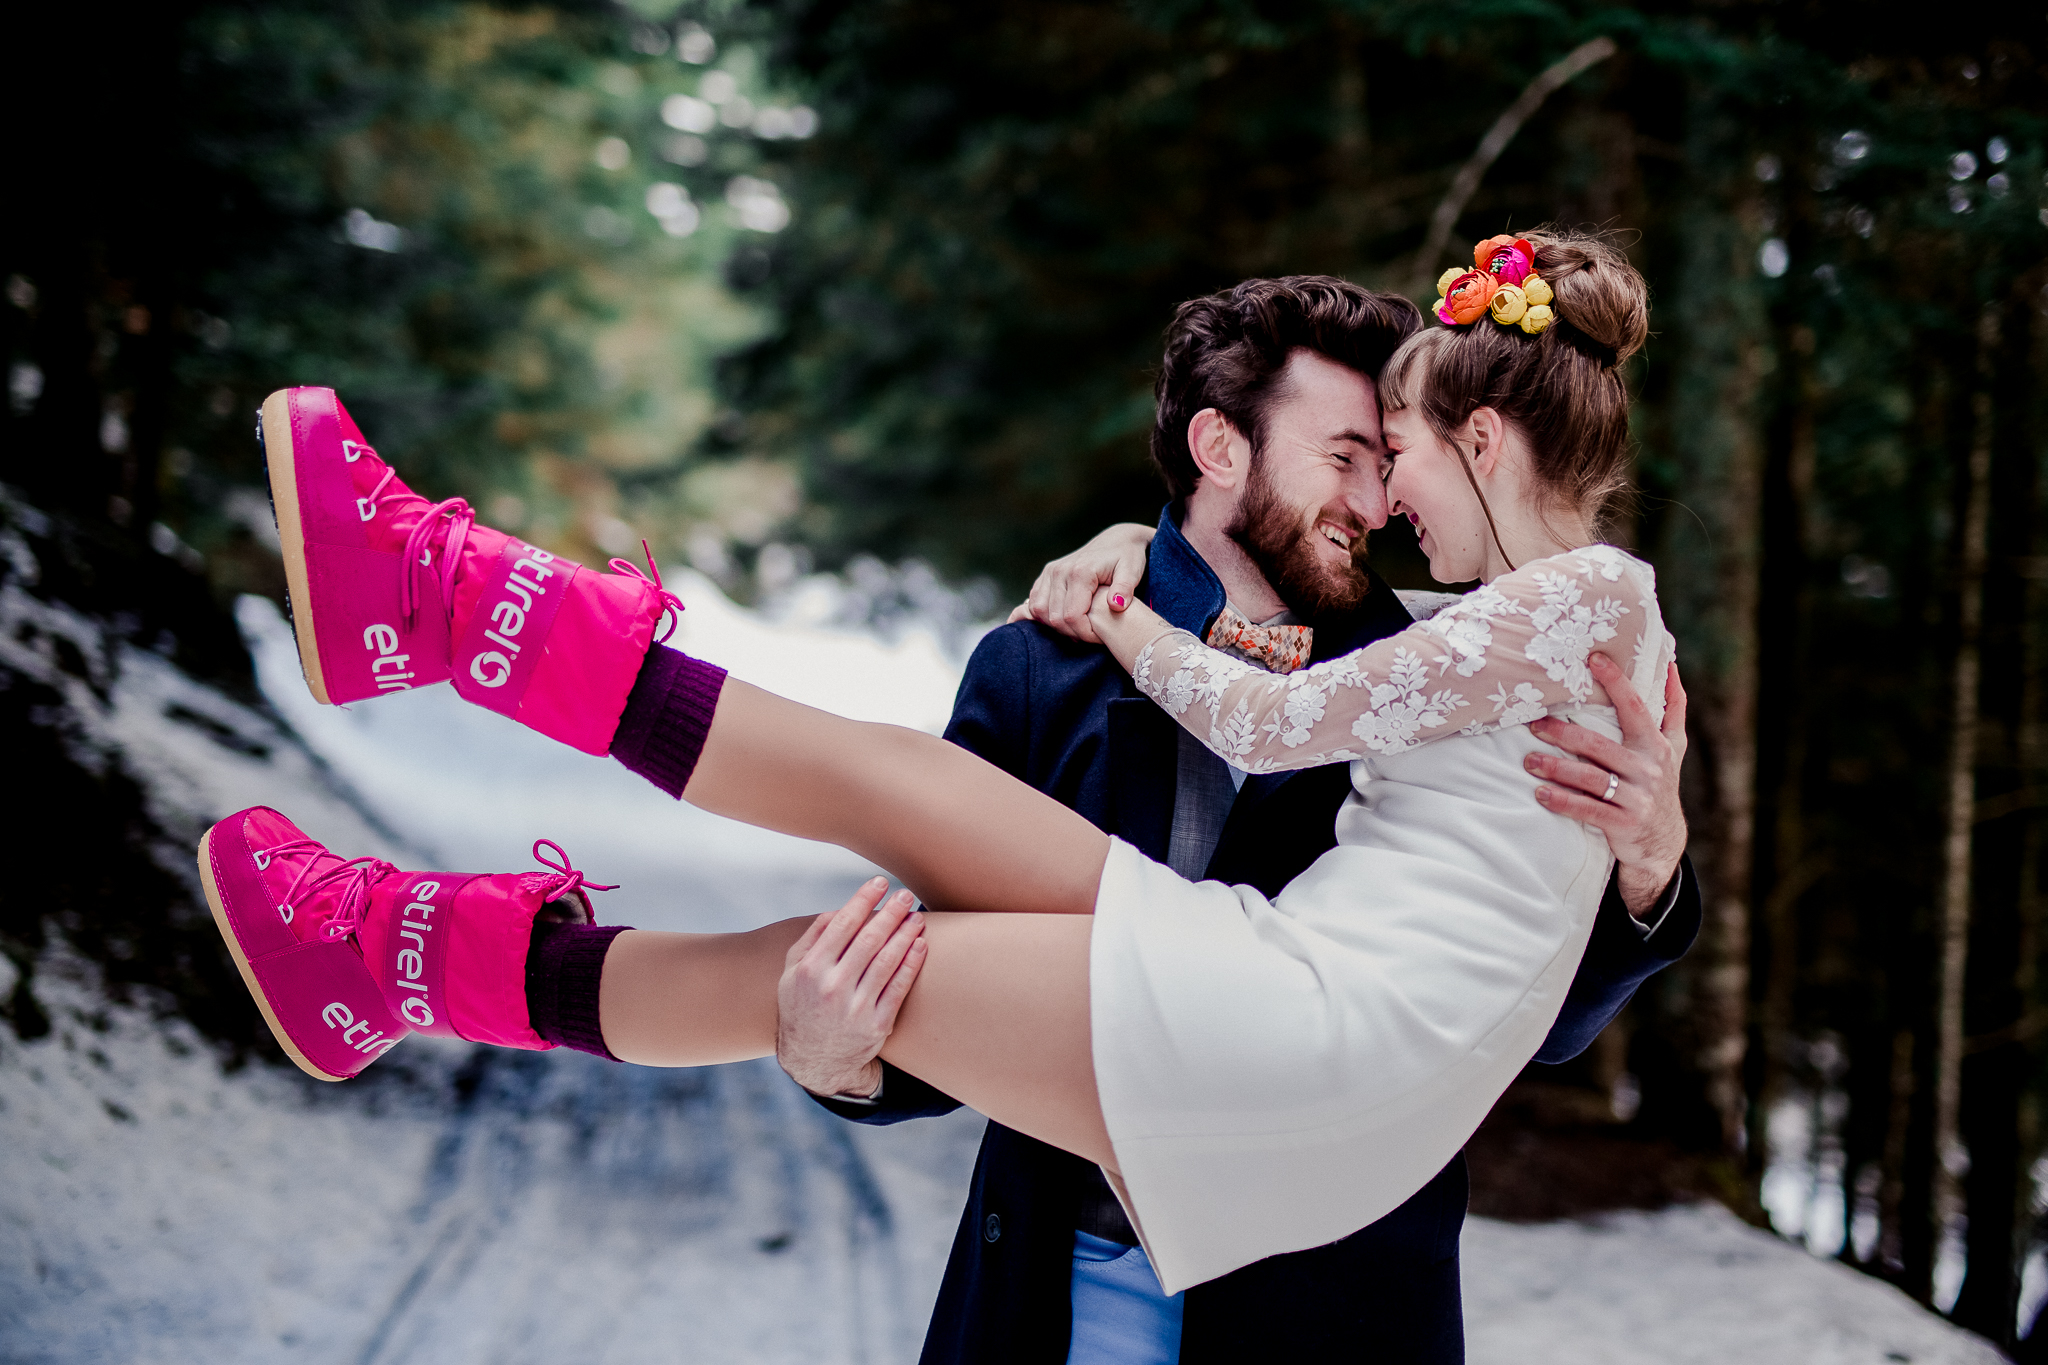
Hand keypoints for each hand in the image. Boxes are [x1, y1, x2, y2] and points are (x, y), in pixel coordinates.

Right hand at [777, 878, 928, 1098]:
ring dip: (905, 935)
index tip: (880, 883)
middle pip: (869, 940)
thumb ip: (811, 940)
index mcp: (810, 970)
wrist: (814, 1061)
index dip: (863, 900)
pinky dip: (911, 964)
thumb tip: (838, 909)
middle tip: (905, 895)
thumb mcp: (792, 974)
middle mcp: (831, 987)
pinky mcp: (875, 1025)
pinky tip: (920, 945)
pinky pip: (898, 988)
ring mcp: (854, 1008)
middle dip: (890, 913)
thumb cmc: (803, 1007)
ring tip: (917, 917)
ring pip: (887, 962)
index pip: (841, 925)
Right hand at [1007, 522, 1153, 643]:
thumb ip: (1125, 588)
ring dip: (1057, 627)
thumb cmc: (1128, 557)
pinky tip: (1062, 622)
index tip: (1101, 638)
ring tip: (1079, 628)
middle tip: (1092, 635)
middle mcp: (1059, 571)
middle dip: (1073, 633)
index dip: (1085, 634)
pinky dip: (1044, 617)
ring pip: (1039, 612)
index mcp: (1080, 572)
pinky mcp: (1045, 576)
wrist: (1117, 541)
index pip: (1072, 617)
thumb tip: (1116, 605)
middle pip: (1054, 618)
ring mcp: (1049, 573)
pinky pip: (1034, 603)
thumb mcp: (1132, 571)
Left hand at [1526, 656, 1689, 918]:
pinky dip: (1563, 801)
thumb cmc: (1658, 782)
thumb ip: (1673, 708)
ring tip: (1528, 761)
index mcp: (1656, 744)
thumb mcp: (1672, 747)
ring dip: (1556, 769)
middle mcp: (1649, 768)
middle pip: (1600, 746)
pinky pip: (1588, 810)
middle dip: (1564, 734)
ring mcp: (1638, 798)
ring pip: (1591, 779)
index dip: (1617, 682)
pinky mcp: (1624, 824)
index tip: (1593, 658)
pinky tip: (1540, 794)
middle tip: (1533, 724)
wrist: (1662, 841)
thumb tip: (1671, 665)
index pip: (1634, 708)